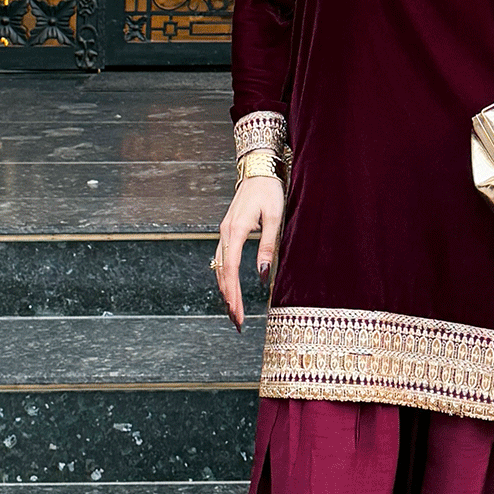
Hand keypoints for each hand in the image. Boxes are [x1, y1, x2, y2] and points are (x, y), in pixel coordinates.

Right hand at [211, 177, 284, 329]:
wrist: (258, 170)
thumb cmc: (269, 192)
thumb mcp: (274, 218)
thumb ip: (267, 247)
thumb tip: (262, 276)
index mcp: (235, 231)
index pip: (231, 270)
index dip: (234, 294)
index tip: (238, 313)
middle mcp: (225, 233)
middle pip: (222, 274)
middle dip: (229, 299)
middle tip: (236, 322)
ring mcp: (224, 232)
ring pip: (220, 268)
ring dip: (225, 291)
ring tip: (232, 312)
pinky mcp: (227, 232)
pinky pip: (222, 260)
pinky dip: (224, 278)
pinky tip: (229, 290)